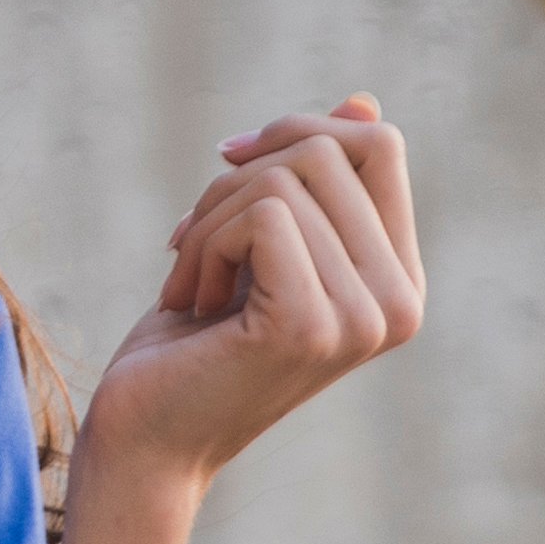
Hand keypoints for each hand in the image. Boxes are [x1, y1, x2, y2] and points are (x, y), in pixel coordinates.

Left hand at [40, 98, 419, 543]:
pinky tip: (191, 300)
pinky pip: (260, 214)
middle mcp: (400, 303)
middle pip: (328, 150)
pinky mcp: (312, 326)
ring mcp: (363, 319)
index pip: (378, 146)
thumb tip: (363, 101)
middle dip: (238, 180)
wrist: (143, 441)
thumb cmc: (192, 345)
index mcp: (400, 281)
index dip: (296, 130)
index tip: (229, 163)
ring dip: (209, 219)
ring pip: (284, 180)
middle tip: (194, 244)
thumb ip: (316, 183)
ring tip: (192, 282)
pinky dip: (204, 243)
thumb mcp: (258, 245)